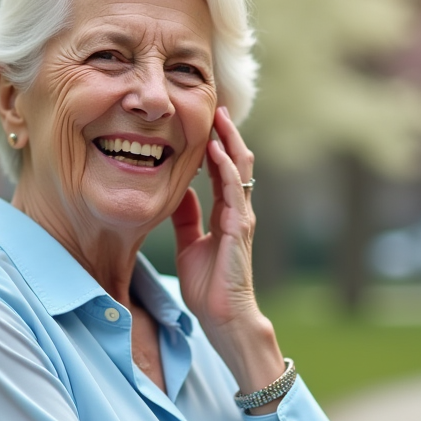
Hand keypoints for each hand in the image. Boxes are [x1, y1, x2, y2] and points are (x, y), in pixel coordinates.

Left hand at [171, 106, 283, 398]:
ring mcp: (241, 217)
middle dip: (226, 132)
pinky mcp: (239, 229)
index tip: (204, 117)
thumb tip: (180, 192)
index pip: (223, 168)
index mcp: (225, 212)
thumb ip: (187, 218)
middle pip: (235, 161)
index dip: (215, 142)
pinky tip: (215, 150)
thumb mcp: (189, 244)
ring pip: (239, 170)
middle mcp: (237, 210)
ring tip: (219, 115)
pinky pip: (233, 192)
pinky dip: (224, 169)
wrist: (223, 317)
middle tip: (214, 103)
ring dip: (229, 141)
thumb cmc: (209, 285)